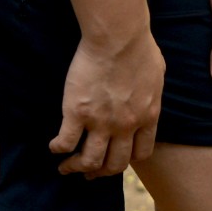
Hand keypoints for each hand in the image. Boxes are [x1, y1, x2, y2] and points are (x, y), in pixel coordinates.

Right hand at [50, 27, 164, 177]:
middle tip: (90, 172)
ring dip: (77, 168)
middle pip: (115, 164)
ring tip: (66, 167)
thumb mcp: (157, 76)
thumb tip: (147, 98)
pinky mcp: (77, 113)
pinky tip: (54, 147)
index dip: (127, 160)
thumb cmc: (140, 49)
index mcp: (147, 116)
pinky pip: (66, 142)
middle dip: (101, 172)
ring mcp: (101, 122)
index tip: (116, 159)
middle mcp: (126, 126)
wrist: (118, 37)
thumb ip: (151, 95)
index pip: (141, 153)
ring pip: (90, 161)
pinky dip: (58, 149)